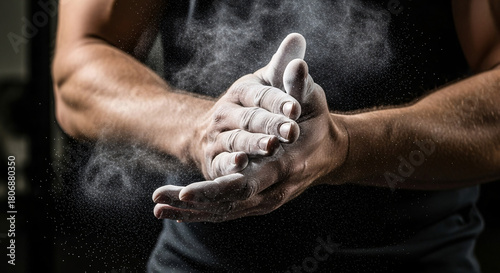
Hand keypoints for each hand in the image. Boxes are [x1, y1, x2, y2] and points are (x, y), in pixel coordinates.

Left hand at [153, 43, 348, 221]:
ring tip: (159, 207)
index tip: (187, 191)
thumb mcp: (310, 99)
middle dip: (197, 202)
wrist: (328, 151)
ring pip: (226, 211)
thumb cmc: (316, 121)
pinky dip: (202, 213)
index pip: (247, 182)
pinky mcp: (260, 201)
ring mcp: (268, 199)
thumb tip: (296, 60)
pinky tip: (175, 211)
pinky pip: (227, 211)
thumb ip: (299, 84)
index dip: (218, 187)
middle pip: (231, 202)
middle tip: (163, 200)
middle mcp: (276, 188)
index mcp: (287, 165)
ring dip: (192, 212)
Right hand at [190, 33, 306, 179]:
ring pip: (236, 139)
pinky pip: (221, 162)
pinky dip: (230, 163)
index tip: (296, 108)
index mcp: (243, 91)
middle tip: (292, 131)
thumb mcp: (270, 85)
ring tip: (271, 146)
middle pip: (251, 119)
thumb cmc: (257, 108)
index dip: (278, 102)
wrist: (219, 135)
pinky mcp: (214, 160)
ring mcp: (217, 136)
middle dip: (271, 125)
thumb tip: (297, 37)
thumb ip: (284, 68)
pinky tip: (241, 162)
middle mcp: (227, 112)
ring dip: (254, 143)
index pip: (262, 95)